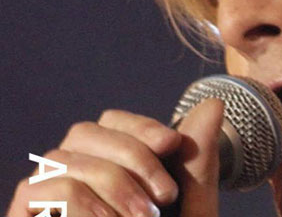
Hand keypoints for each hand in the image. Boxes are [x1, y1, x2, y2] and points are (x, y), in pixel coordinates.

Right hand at [7, 99, 224, 216]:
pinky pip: (41, 189)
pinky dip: (81, 202)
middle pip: (83, 131)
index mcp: (107, 173)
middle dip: (130, 153)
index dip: (140, 126)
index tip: (173, 144)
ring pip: (64, 158)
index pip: (108, 122)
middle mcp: (69, 182)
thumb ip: (198, 161)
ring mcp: (43, 205)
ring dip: (113, 182)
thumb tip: (214, 103)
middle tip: (163, 196)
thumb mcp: (190, 211)